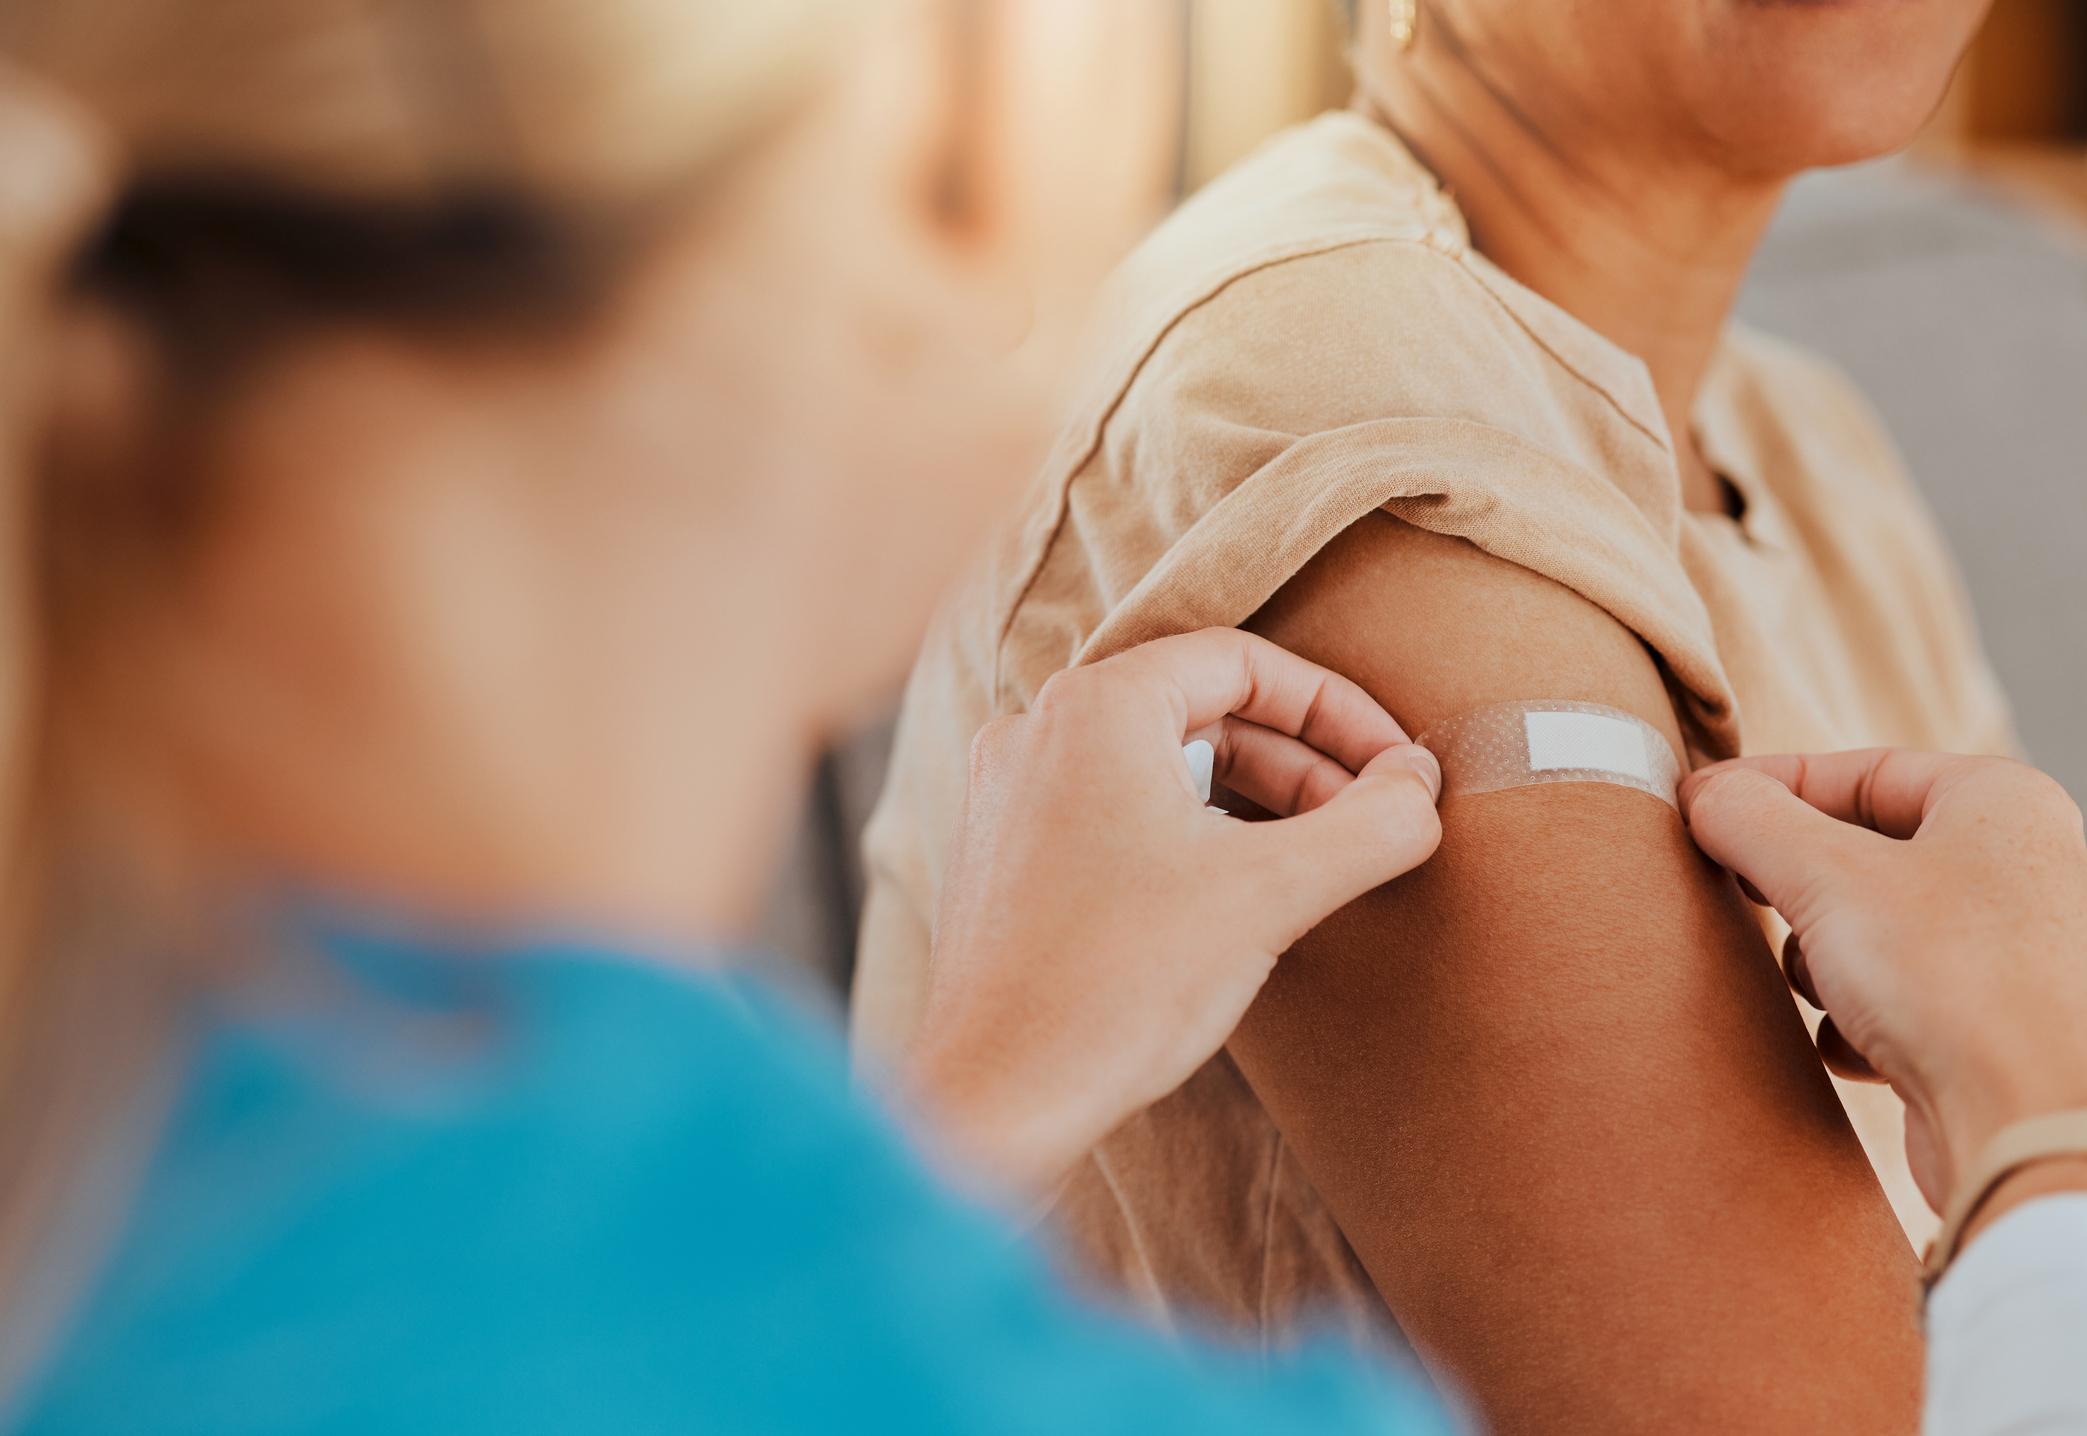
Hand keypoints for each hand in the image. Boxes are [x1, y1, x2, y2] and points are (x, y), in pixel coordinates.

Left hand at [908, 628, 1442, 1191]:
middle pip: (1203, 709)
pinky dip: (1192, 833)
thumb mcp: (1272, 893)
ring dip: (1253, 801)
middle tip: (1373, 821)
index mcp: (1095, 707)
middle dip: (1302, 761)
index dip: (1338, 709)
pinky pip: (1118, 811)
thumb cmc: (1118, 986)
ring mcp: (1013, 794)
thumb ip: (1370, 824)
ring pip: (1162, 764)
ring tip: (1322, 862)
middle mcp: (1039, 731)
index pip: (1242, 661)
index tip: (1397, 769)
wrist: (997, 1098)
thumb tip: (1420, 784)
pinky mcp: (1008, 856)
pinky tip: (1240, 895)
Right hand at [1681, 750, 2086, 1210]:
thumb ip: (1749, 819)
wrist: (2031, 1127)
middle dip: (1798, 886)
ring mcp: (2011, 951)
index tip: (1700, 808)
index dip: (1771, 785)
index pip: (1863, 770)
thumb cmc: (1954, 980)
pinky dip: (1857, 1019)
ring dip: (1823, 961)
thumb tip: (1702, 795)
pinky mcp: (1992, 1027)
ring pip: (1872, 928)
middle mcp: (2019, 867)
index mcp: (2000, 803)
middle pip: (1864, 852)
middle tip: (1746, 895)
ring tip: (1824, 988)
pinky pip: (1896, 999)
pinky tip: (1859, 1044)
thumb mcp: (1823, 875)